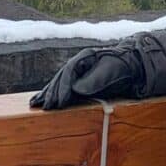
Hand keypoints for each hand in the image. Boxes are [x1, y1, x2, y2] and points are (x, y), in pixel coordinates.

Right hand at [29, 46, 143, 108]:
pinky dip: (51, 94)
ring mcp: (77, 72)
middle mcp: (77, 63)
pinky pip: (61, 87)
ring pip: (57, 82)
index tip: (60, 102)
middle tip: (46, 107)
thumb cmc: (121, 67)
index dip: (63, 87)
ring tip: (34, 104)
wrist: (130, 65)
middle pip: (60, 77)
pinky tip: (40, 100)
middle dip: (52, 93)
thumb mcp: (111, 71)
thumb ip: (94, 79)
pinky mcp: (78, 81)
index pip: (69, 72)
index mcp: (84, 57)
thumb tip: (77, 88)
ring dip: (47, 94)